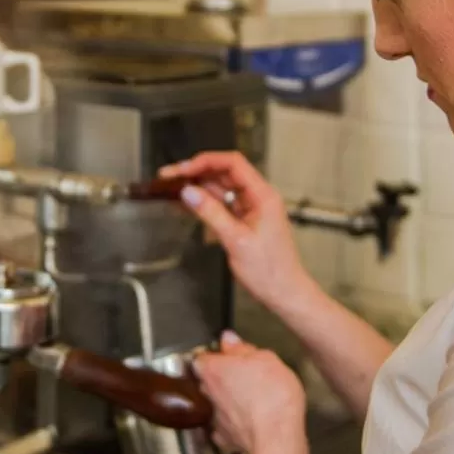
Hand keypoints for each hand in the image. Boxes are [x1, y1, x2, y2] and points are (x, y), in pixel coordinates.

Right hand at [160, 151, 310, 314]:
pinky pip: (220, 204)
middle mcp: (257, 197)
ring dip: (196, 187)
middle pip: (223, 173)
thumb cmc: (269, 270)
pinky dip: (202, 203)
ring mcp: (250, 208)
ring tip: (171, 188)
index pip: (233, 164)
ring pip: (219, 188)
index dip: (206, 162)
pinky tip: (185, 204)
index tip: (184, 169)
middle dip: (196, 172)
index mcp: (263, 196)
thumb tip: (189, 192)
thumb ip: (211, 213)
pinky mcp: (243, 220)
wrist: (283, 292)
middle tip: (170, 177)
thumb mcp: (236, 240)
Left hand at [194, 332, 305, 453]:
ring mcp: (214, 419)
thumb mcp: (266, 359)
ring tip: (248, 403)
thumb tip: (229, 339)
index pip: (201, 359)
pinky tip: (247, 424)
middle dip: (220, 380)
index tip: (227, 358)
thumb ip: (242, 349)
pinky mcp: (225, 440)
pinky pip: (223, 430)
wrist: (277, 436)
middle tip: (242, 378)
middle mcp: (208, 394)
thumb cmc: (273, 395)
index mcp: (214, 370)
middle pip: (206, 383)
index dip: (214, 358)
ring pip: (214, 406)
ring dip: (226, 404)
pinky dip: (232, 427)